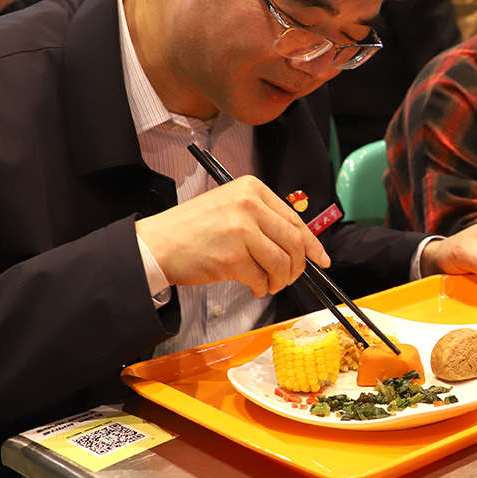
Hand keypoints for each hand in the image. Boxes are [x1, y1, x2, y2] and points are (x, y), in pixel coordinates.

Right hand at [135, 175, 329, 296]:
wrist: (156, 244)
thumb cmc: (192, 230)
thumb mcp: (230, 208)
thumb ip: (263, 220)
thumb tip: (299, 244)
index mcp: (251, 189)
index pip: (294, 218)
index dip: (311, 243)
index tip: (321, 258)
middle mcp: (249, 205)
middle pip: (293, 241)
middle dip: (297, 266)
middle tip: (289, 277)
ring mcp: (241, 230)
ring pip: (281, 262)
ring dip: (280, 280)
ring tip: (269, 284)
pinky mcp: (232, 257)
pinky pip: (261, 278)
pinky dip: (262, 287)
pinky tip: (254, 286)